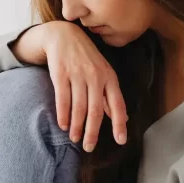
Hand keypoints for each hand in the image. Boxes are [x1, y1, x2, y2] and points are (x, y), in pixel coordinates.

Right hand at [40, 20, 127, 150]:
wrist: (64, 35)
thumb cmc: (86, 58)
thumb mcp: (102, 72)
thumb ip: (109, 96)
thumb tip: (122, 118)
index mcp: (109, 77)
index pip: (117, 103)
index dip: (119, 123)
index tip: (120, 141)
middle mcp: (95, 76)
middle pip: (95, 110)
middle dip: (92, 132)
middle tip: (88, 147)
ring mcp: (77, 74)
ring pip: (79, 107)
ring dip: (76, 126)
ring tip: (74, 138)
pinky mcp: (61, 73)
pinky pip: (63, 99)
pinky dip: (63, 114)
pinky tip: (63, 124)